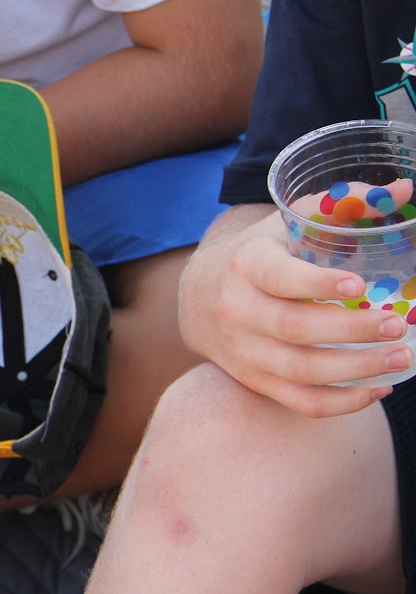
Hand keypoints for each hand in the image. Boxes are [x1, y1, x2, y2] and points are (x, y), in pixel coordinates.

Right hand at [178, 210, 408, 416]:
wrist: (198, 296)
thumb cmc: (260, 253)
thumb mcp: (287, 223)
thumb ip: (342, 206)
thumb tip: (405, 190)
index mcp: (247, 265)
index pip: (279, 278)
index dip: (317, 285)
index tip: (359, 288)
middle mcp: (237, 310)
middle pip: (294, 328)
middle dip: (352, 331)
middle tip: (398, 325)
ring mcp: (243, 350)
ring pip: (300, 370)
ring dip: (356, 369)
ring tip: (402, 357)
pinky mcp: (253, 379)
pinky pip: (297, 400)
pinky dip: (340, 402)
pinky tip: (377, 388)